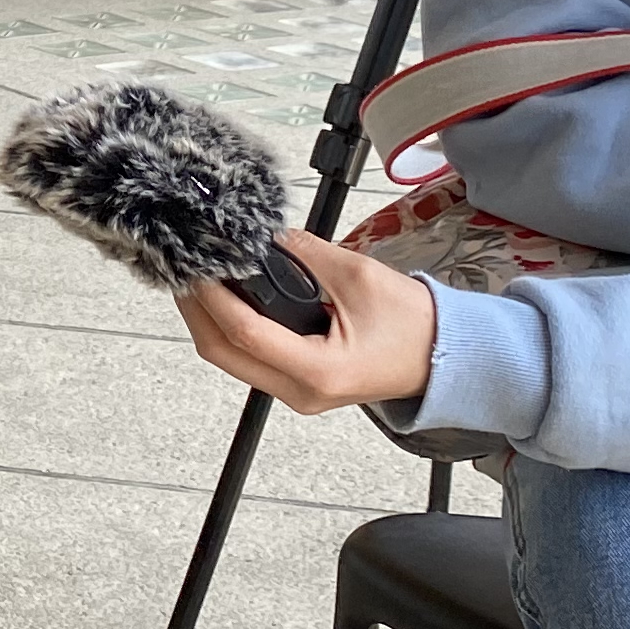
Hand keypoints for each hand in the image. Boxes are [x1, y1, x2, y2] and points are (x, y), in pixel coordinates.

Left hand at [177, 233, 439, 413]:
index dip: (210, 295)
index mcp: (317, 371)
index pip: (243, 332)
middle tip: (183, 268)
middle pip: (223, 353)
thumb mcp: (357, 275)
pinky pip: (250, 358)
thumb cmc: (415, 326)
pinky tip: (227, 297)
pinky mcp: (299, 384)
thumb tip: (260, 235)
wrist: (446, 357)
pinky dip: (232, 328)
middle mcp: (300, 392)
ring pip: (232, 358)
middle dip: (196, 310)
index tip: (193, 263)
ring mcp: (297, 393)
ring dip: (209, 318)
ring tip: (200, 277)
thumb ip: (303, 253)